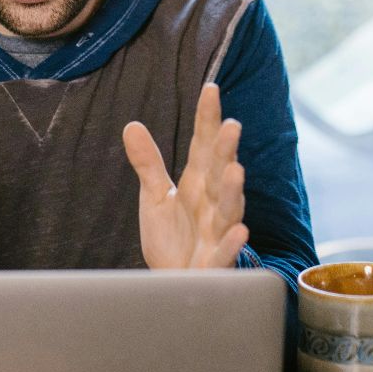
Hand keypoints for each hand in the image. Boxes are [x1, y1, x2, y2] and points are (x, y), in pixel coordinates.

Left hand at [122, 83, 248, 268]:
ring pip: (229, 209)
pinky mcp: (216, 262)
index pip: (203, 146)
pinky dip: (233, 243)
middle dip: (226, 150)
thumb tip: (131, 126)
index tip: (210, 89)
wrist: (174, 282)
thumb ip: (147, 163)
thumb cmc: (172, 238)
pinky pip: (226, 252)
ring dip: (233, 191)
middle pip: (220, 172)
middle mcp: (212, 203)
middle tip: (231, 125)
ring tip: (236, 169)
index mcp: (198, 183)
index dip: (207, 120)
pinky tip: (241, 231)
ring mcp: (217, 232)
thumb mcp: (156, 196)